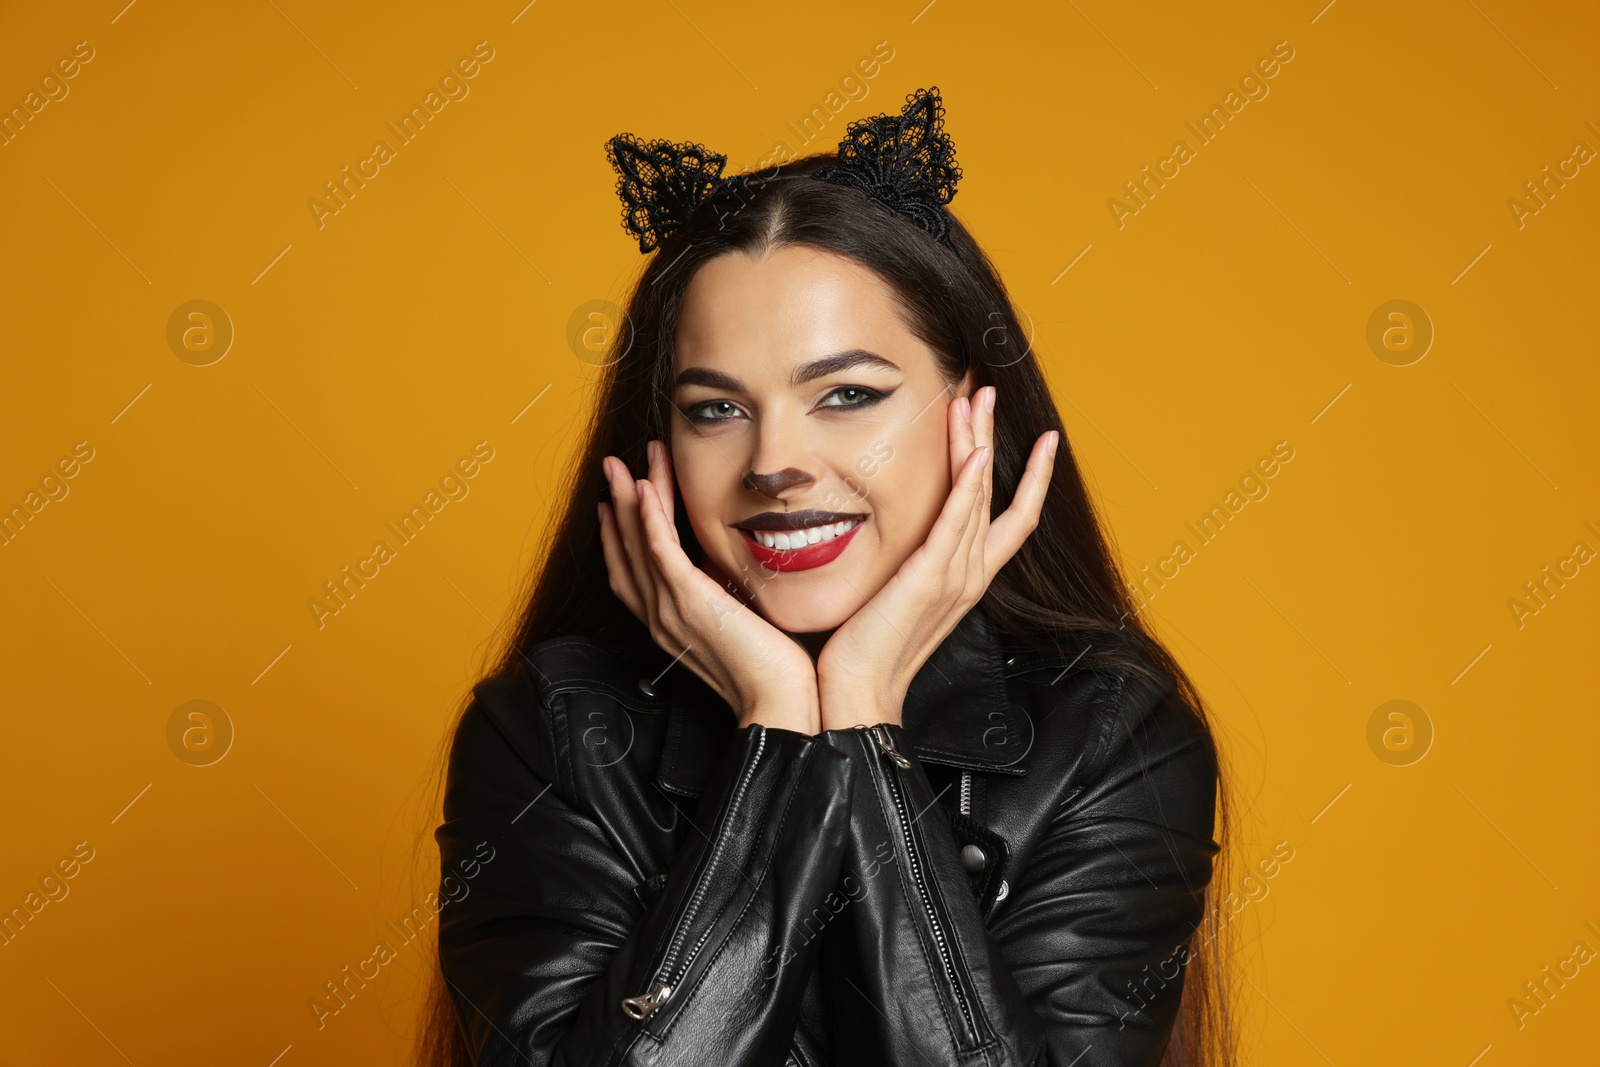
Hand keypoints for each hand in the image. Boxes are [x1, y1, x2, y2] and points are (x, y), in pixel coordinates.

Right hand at [598, 440, 820, 734]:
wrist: (780, 703)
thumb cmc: (772, 671)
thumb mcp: (741, 622)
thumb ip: (727, 597)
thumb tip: (733, 569)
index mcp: (672, 624)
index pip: (633, 572)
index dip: (620, 534)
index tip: (619, 500)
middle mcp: (662, 617)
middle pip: (626, 551)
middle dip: (616, 505)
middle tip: (611, 466)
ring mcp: (672, 611)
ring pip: (638, 544)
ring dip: (628, 499)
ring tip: (622, 463)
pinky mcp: (690, 604)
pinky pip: (661, 554)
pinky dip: (648, 520)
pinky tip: (642, 490)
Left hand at [815, 385, 1056, 730]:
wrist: (857, 696)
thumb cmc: (866, 652)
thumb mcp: (894, 597)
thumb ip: (905, 566)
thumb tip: (894, 539)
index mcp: (965, 580)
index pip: (1013, 520)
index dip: (1033, 479)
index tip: (1044, 440)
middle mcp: (969, 575)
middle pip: (995, 493)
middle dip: (992, 438)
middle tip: (986, 391)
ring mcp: (953, 576)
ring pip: (978, 497)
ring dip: (977, 443)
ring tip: (974, 398)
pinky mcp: (928, 578)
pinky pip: (956, 523)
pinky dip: (969, 486)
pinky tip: (976, 453)